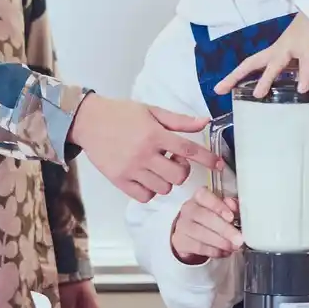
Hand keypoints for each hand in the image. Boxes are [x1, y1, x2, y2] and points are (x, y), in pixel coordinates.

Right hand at [68, 94, 222, 202]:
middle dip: (182, 170)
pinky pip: (145, 196)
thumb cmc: (121, 114)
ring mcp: (131, 169)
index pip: (188, 150)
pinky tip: (146, 177)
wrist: (89, 121)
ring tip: (157, 166)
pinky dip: (150, 190)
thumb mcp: (152, 111)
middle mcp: (144, 154)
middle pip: (178, 175)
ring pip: (163, 188)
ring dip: (166, 180)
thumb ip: (179, 120)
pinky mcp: (119, 180)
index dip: (207, 159)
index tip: (219, 165)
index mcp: (154, 134)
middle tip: (173, 160)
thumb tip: (204, 122)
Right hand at [171, 188, 243, 264]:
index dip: (218, 206)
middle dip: (224, 229)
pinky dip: (213, 251)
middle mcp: (189, 208)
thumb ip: (231, 206)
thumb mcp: (221, 208)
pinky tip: (223, 252)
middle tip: (238, 238)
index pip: (205, 196)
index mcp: (200, 197)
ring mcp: (182, 225)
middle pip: (204, 217)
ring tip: (233, 247)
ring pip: (200, 233)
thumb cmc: (210, 217)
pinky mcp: (180, 241)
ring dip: (220, 242)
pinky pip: (197, 247)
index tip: (231, 217)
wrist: (191, 232)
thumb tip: (235, 207)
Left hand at [213, 13, 308, 102]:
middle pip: (251, 63)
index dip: (234, 76)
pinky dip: (305, 75)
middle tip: (219, 90)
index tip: (219, 89)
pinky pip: (306, 63)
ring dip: (266, 79)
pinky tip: (304, 89)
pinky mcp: (306, 45)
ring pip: (274, 64)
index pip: (250, 65)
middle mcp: (278, 50)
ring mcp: (290, 47)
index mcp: (277, 54)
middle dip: (235, 76)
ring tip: (259, 95)